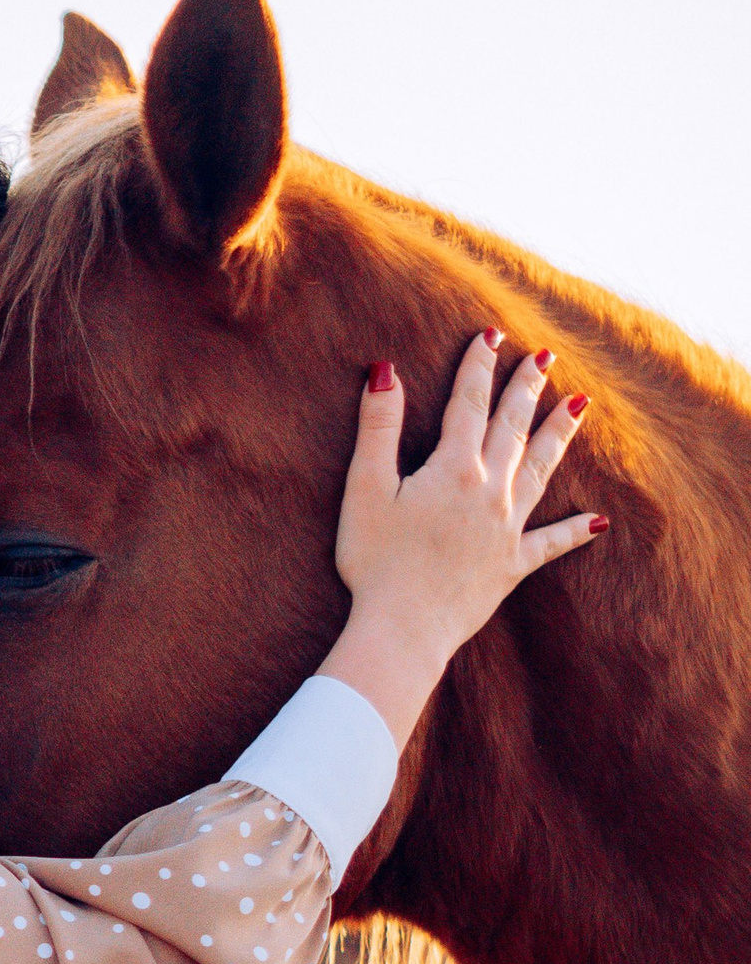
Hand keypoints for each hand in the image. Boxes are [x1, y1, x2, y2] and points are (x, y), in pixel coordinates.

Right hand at [319, 332, 602, 744]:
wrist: (404, 629)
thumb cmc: (376, 561)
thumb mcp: (365, 488)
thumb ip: (379, 428)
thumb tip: (385, 370)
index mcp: (453, 469)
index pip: (468, 404)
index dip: (478, 367)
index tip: (491, 335)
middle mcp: (489, 491)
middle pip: (512, 428)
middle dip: (526, 389)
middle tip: (544, 357)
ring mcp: (507, 529)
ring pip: (540, 470)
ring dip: (558, 435)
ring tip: (579, 406)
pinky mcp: (512, 566)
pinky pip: (551, 543)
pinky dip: (575, 531)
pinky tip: (599, 521)